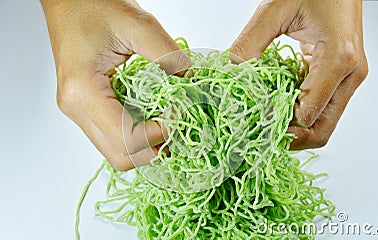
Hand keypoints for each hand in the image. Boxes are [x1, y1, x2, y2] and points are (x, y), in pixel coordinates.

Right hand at [41, 0, 190, 169]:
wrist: (69, 1)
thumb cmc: (92, 6)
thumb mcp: (139, 25)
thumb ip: (169, 56)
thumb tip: (191, 84)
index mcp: (83, 90)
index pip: (127, 140)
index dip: (161, 134)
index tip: (182, 114)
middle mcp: (76, 108)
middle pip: (121, 157)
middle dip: (156, 148)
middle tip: (178, 124)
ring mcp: (79, 111)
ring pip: (117, 152)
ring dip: (148, 144)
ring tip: (168, 121)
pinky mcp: (86, 109)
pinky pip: (114, 137)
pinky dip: (138, 135)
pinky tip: (153, 115)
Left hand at [230, 0, 367, 148]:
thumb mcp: (273, 11)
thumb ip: (249, 44)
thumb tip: (229, 74)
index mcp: (339, 58)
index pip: (308, 114)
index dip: (279, 125)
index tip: (253, 124)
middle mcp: (349, 74)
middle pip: (321, 129)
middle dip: (289, 138)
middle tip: (260, 137)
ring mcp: (348, 77)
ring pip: (322, 122)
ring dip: (294, 128)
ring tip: (266, 123)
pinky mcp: (340, 76)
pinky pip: (320, 107)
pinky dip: (299, 113)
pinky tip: (277, 106)